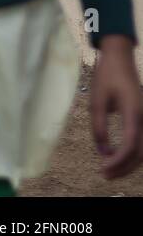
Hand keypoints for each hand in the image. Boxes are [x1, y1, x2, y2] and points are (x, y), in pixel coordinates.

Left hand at [91, 35, 142, 179]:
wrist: (120, 60)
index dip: (117, 160)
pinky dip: (132, 154)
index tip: (102, 168)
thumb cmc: (107, 78)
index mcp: (134, 113)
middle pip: (140, 153)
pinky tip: (117, 158)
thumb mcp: (97, 101)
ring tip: (109, 170)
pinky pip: (142, 142)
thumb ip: (99, 127)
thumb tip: (103, 151)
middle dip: (123, 167)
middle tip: (105, 175)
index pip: (130, 145)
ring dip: (128, 163)